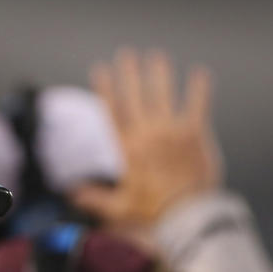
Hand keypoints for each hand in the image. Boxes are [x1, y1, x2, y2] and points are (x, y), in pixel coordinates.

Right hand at [69, 48, 221, 226]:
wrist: (188, 217)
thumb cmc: (154, 213)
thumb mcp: (118, 207)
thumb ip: (94, 198)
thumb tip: (72, 194)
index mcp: (128, 148)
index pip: (112, 110)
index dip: (105, 87)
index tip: (100, 69)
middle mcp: (147, 134)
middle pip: (135, 96)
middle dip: (129, 73)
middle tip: (126, 54)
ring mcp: (172, 131)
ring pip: (163, 94)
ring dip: (159, 74)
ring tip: (156, 56)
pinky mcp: (195, 134)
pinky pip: (198, 105)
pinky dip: (199, 88)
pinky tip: (200, 73)